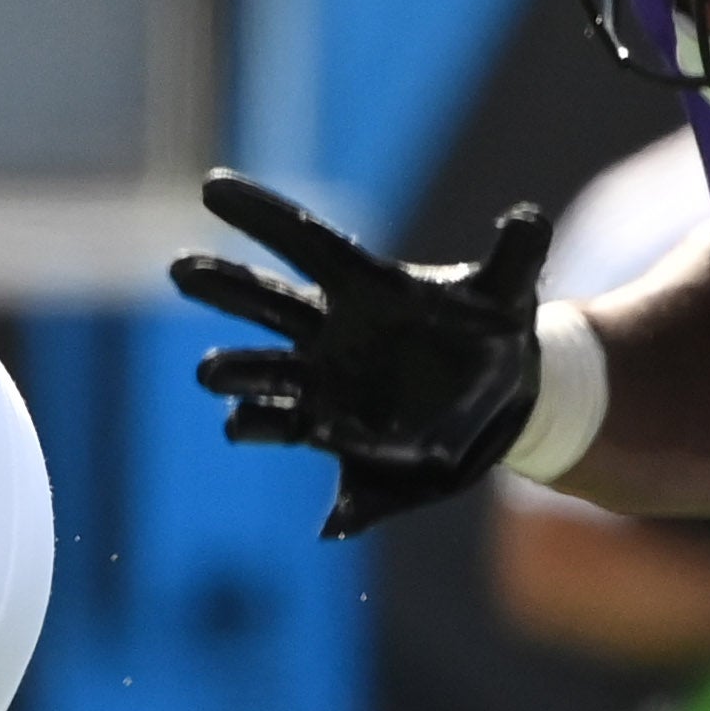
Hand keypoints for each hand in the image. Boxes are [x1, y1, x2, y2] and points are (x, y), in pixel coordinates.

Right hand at [172, 172, 551, 538]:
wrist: (498, 401)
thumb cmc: (494, 334)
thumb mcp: (512, 294)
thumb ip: (518, 254)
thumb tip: (527, 217)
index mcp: (363, 290)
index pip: (304, 243)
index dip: (261, 214)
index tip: (210, 186)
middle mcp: (327, 337)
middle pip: (262, 305)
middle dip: (224, 287)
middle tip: (183, 269)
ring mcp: (323, 390)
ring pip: (265, 385)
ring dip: (241, 386)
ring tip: (215, 377)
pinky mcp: (338, 443)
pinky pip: (328, 475)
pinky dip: (339, 507)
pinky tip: (336, 524)